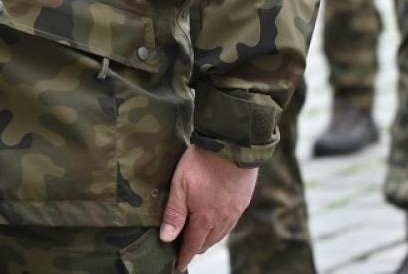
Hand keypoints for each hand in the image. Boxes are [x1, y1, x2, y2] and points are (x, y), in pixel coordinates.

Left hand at [159, 146, 257, 268]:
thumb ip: (173, 213)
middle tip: (185, 249)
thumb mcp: (180, 185)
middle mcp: (222, 220)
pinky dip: (221, 228)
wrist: (233, 145)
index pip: (192, 245)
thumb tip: (166, 238)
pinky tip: (217, 222)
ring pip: (220, 234)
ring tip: (199, 238)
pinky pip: (230, 223)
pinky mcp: (242, 202)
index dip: (184, 256)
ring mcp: (234, 212)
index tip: (178, 265)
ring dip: (208, 239)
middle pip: (207, 242)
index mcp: (205, 218)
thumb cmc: (202, 163)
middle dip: (195, 248)